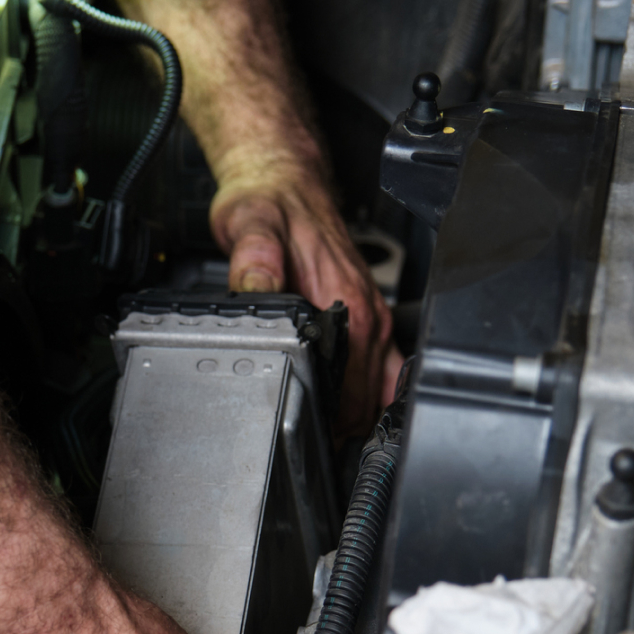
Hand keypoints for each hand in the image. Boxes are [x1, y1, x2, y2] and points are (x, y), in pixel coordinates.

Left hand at [211, 153, 403, 433]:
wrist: (283, 180)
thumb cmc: (268, 203)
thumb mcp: (250, 226)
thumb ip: (254, 259)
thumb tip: (256, 290)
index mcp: (343, 299)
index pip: (351, 386)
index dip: (330, 424)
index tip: (307, 444)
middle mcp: (364, 311)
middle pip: (366, 398)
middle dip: (342, 432)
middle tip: (308, 453)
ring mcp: (368, 313)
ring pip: (376, 389)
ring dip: (357, 418)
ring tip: (326, 443)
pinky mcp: (364, 312)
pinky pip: (383, 367)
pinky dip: (371, 396)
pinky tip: (350, 412)